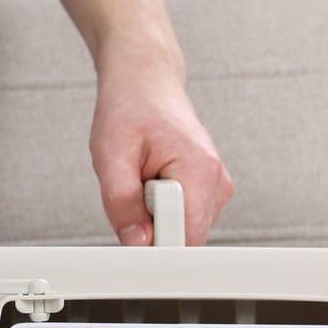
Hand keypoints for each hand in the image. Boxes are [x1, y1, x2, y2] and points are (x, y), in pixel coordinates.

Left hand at [89, 48, 232, 245]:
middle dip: (151, 225)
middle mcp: (217, 183)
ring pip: (180, 230)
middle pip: (184, 238)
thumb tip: (136, 243)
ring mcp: (215, 188)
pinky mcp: (207, 191)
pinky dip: (160, 208)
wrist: (145, 84)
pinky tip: (151, 181)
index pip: (186, 239)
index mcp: (200, 172)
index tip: (133, 228)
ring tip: (142, 179)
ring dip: (154, 216)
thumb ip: (121, 202)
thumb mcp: (110, 154)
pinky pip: (180, 218)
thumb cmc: (129, 109)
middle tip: (135, 189)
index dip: (154, 243)